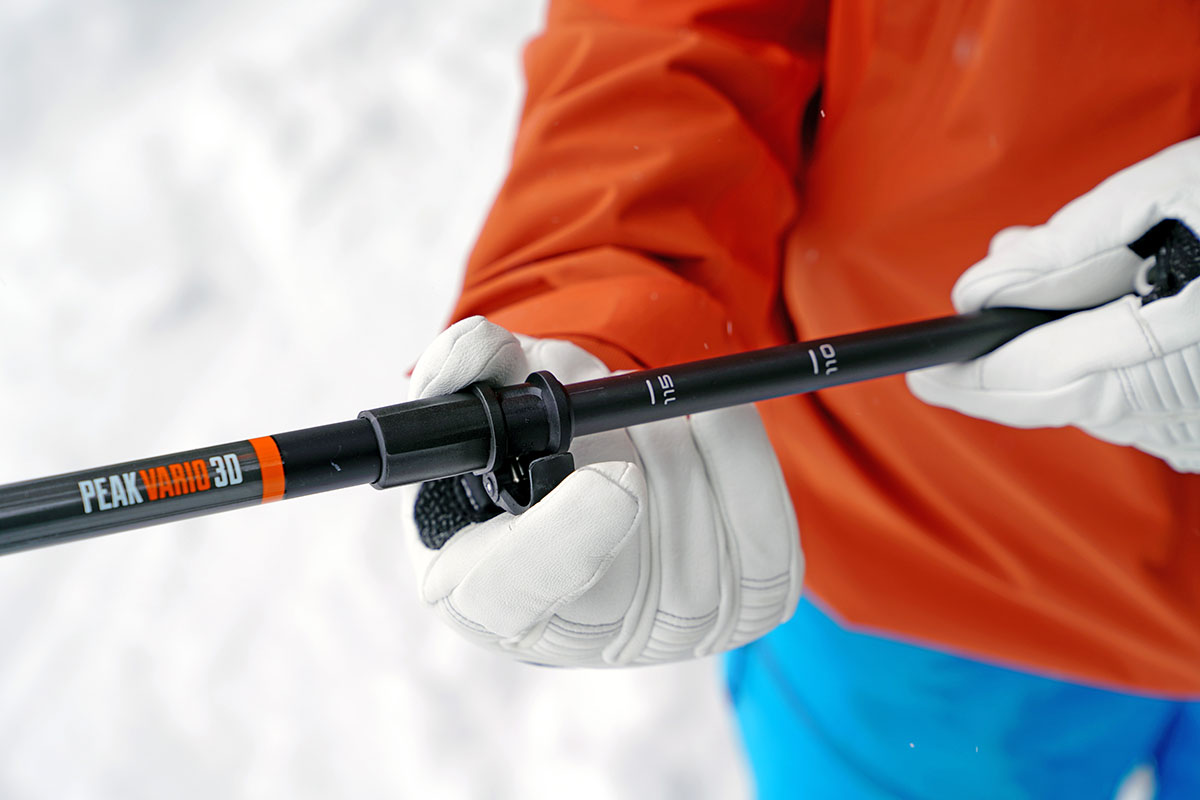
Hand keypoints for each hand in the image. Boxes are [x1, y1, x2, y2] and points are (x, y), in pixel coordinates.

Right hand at [401, 317, 801, 666]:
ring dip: (678, 441)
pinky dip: (744, 460)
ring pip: (699, 531)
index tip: (613, 477)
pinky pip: (765, 539)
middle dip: (640, 447)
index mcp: (480, 594)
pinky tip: (712, 421)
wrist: (587, 500)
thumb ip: (467, 369)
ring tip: (644, 411)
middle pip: (635, 556)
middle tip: (615, 389)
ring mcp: (665, 635)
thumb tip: (485, 346)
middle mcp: (576, 637)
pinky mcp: (739, 614)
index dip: (568, 540)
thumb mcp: (479, 408)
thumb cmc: (523, 460)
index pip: (516, 594)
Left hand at [908, 137, 1199, 471]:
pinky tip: (1118, 320)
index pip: (1031, 376)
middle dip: (1003, 362)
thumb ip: (1074, 243)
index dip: (966, 377)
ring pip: (1091, 402)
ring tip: (1058, 291)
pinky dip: (1109, 366)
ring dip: (1059, 353)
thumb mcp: (1176, 192)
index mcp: (1167, 342)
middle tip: (977, 320)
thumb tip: (987, 283)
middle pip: (1053, 398)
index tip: (922, 373)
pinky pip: (1136, 406)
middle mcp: (1180, 405)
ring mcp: (1197, 429)